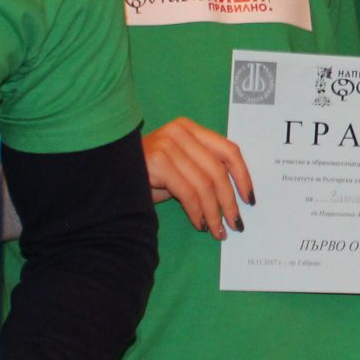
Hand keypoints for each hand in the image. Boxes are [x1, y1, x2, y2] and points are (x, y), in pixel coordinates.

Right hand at [143, 116, 250, 238]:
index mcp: (190, 128)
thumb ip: (204, 172)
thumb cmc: (146, 176)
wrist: (109, 177)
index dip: (243, 175)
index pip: (228, 150)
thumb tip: (233, 197)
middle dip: (229, 201)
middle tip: (235, 223)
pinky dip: (197, 212)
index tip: (250, 198)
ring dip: (214, 212)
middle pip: (218, 170)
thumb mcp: (179, 168)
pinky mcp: (157, 161)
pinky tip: (200, 224)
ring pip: (205, 184)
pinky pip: (188, 192)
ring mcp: (168, 144)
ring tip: (218, 231)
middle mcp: (180, 131)